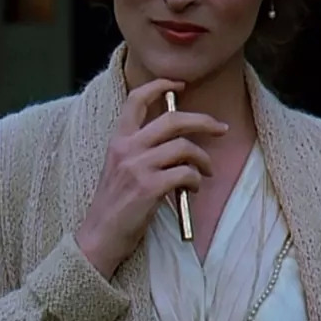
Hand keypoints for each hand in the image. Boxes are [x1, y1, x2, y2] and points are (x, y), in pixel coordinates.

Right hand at [75, 78, 226, 277]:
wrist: (100, 236)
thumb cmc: (115, 204)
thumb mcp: (121, 168)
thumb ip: (141, 150)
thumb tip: (179, 139)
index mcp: (118, 140)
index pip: (136, 100)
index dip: (159, 86)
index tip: (180, 84)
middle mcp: (126, 148)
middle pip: (172, 120)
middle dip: (203, 121)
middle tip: (221, 128)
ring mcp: (137, 167)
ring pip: (184, 148)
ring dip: (202, 159)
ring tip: (206, 172)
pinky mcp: (149, 188)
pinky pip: (185, 174)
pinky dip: (195, 180)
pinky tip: (192, 189)